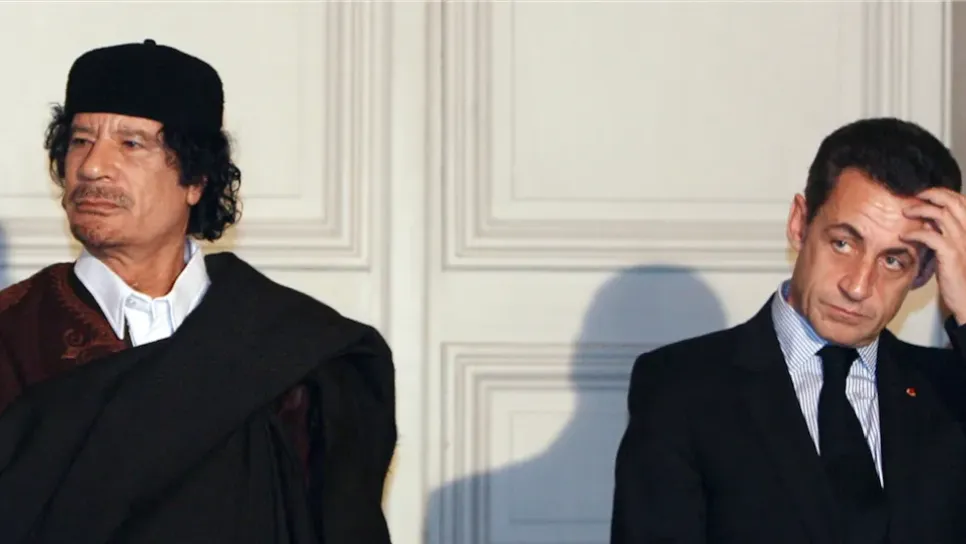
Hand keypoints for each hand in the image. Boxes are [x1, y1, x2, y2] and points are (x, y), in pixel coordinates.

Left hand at [901, 187, 965, 324]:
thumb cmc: (958, 274)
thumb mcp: (953, 249)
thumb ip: (944, 233)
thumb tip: (927, 220)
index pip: (961, 201)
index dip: (943, 192)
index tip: (924, 193)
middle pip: (953, 202)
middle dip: (932, 194)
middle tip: (914, 197)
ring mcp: (962, 242)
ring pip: (942, 215)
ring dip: (920, 210)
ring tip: (905, 212)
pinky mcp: (951, 255)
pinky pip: (931, 236)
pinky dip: (915, 233)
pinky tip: (903, 236)